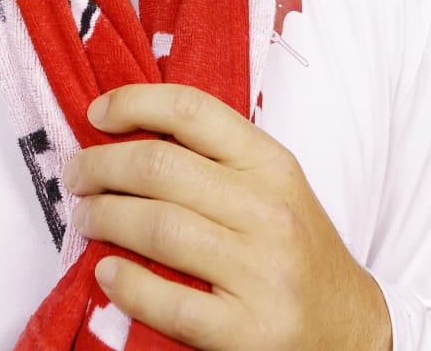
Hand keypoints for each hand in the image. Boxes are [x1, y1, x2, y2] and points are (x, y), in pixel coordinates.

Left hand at [65, 84, 390, 350]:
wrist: (352, 330)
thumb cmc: (298, 252)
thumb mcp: (275, 188)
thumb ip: (217, 160)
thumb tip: (128, 134)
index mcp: (274, 165)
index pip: (193, 111)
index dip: (133, 103)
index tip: (96, 114)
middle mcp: (270, 211)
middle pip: (160, 167)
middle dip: (100, 166)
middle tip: (77, 176)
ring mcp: (262, 273)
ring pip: (157, 227)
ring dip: (103, 218)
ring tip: (85, 218)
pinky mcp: (248, 332)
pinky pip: (168, 300)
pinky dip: (125, 284)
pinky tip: (107, 273)